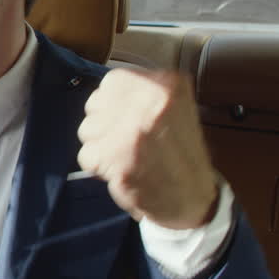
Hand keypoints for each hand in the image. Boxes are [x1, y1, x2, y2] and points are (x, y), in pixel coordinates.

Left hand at [76, 69, 218, 228]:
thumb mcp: (173, 107)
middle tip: (128, 141)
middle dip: (103, 124)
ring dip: (100, 146)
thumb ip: (141, 94)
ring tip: (127, 156)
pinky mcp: (117, 157)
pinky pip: (86, 154)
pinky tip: (121, 171)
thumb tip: (103, 92)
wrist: (192, 197)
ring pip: (87, 129)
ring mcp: (133, 129)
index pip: (113, 81)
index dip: (112, 102)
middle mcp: (151, 101)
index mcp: (167, 84)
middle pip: (95, 104)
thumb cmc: (179, 153)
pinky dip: (97, 167)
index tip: (125, 119)